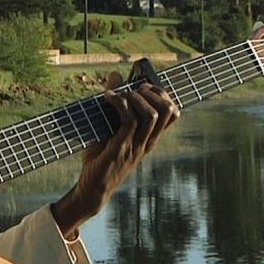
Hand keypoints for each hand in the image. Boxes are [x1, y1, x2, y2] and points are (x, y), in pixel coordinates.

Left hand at [51, 71, 179, 238]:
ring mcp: (135, 146)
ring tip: (118, 95)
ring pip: (150, 115)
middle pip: (167, 110)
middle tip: (134, 89)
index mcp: (149, 138)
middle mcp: (147, 142)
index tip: (144, 85)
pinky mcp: (120, 149)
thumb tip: (115, 75)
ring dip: (134, 98)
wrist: (91, 188)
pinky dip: (120, 104)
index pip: (172, 113)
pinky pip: (129, 121)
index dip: (163, 94)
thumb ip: (115, 102)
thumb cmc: (100, 156)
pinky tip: (107, 99)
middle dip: (152, 92)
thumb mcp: (109, 126)